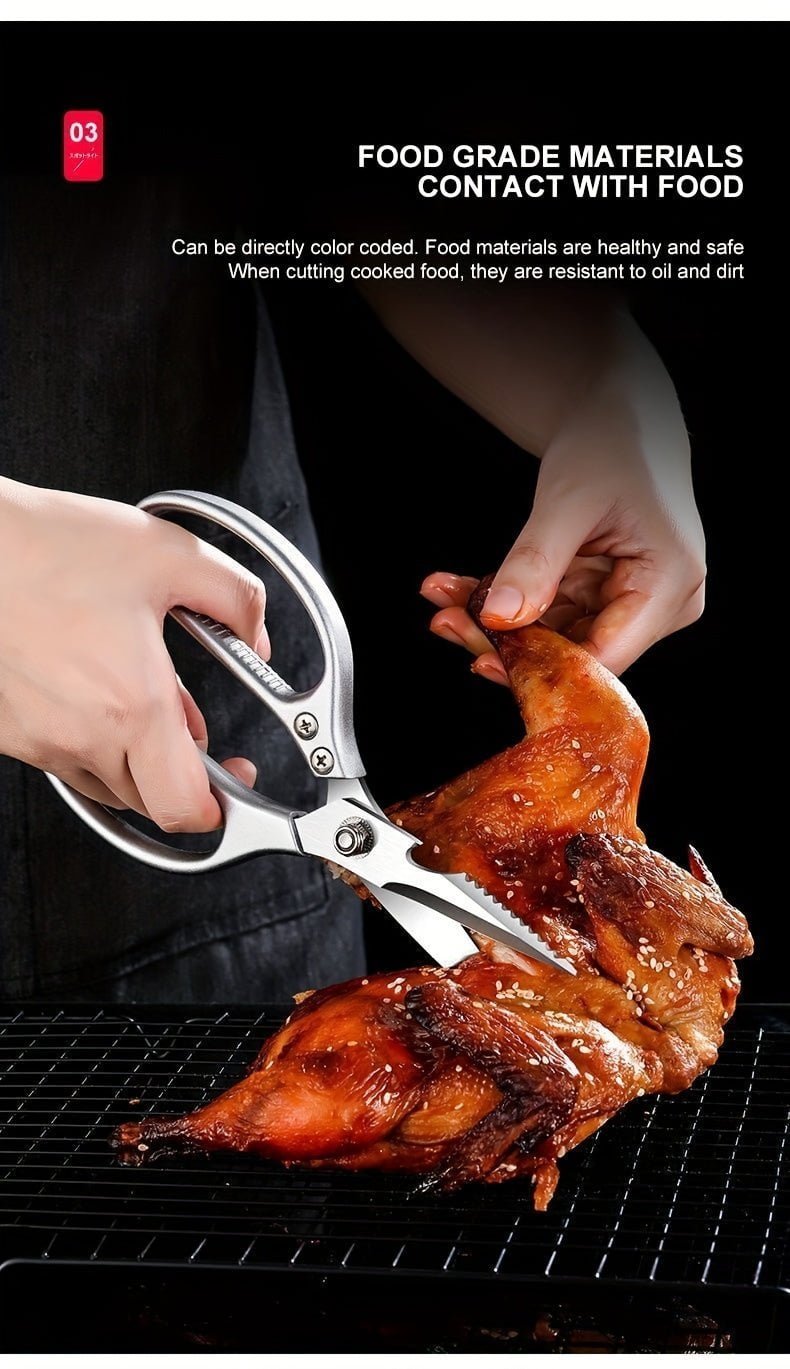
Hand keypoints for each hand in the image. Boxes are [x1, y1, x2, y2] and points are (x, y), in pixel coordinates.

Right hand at [0, 478, 267, 830]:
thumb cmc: (44, 547)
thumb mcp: (168, 554)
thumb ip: (235, 598)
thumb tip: (257, 634)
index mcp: (133, 704)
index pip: (184, 807)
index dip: (218, 806)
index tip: (232, 779)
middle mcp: (83, 735)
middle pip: (149, 801)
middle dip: (179, 771)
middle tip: (187, 719)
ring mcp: (40, 740)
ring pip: (105, 784)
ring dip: (134, 757)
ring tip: (135, 692)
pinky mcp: (9, 732)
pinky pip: (62, 759)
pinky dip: (89, 739)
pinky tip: (94, 687)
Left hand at [421, 367, 705, 679]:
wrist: (620, 418)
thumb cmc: (611, 442)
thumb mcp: (569, 500)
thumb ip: (535, 562)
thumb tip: (499, 619)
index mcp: (670, 584)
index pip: (604, 658)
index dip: (543, 668)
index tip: (481, 659)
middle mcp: (661, 604)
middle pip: (574, 651)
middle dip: (504, 639)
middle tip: (444, 620)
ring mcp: (632, 602)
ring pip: (554, 636)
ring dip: (494, 621)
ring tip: (442, 595)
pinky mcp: (605, 596)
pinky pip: (549, 614)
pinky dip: (505, 601)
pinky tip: (460, 589)